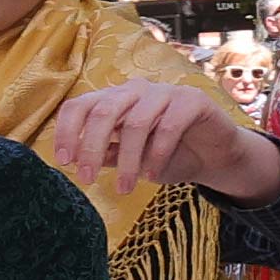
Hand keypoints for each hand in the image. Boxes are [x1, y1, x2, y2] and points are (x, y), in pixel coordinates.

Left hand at [47, 81, 279, 203]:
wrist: (215, 156)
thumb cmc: (169, 155)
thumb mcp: (130, 159)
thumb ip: (105, 154)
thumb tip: (74, 159)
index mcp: (115, 100)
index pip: (80, 105)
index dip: (67, 130)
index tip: (64, 161)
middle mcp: (136, 91)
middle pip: (103, 111)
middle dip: (91, 147)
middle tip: (87, 179)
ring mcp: (165, 92)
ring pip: (135, 122)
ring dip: (127, 161)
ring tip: (124, 188)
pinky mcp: (192, 100)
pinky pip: (168, 127)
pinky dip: (156, 155)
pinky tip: (152, 175)